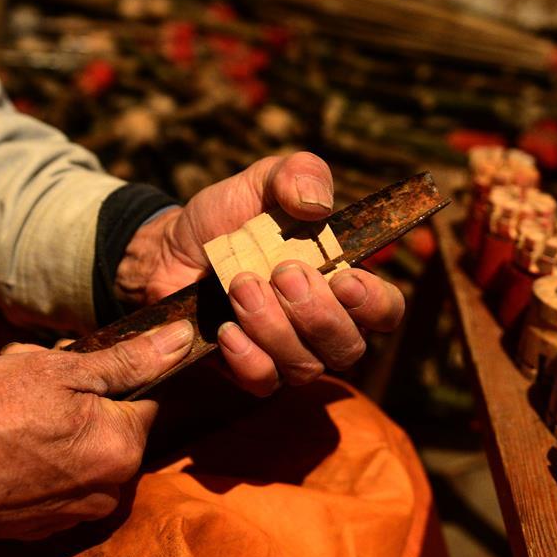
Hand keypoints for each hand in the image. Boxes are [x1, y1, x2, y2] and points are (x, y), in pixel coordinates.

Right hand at [0, 320, 193, 556]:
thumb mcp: (59, 369)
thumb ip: (129, 359)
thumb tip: (183, 339)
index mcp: (124, 446)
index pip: (146, 396)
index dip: (114, 374)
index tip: (78, 365)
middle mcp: (111, 489)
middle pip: (113, 424)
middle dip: (83, 400)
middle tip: (34, 386)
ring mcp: (77, 513)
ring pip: (84, 450)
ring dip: (61, 428)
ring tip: (12, 415)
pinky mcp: (44, 527)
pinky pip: (59, 479)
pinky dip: (41, 459)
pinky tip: (4, 446)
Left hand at [115, 152, 404, 395]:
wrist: (170, 248)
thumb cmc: (229, 217)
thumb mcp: (262, 181)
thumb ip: (297, 174)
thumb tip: (317, 202)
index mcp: (341, 281)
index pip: (385, 311)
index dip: (374, 303)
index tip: (343, 279)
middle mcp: (323, 326)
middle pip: (349, 347)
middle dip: (317, 313)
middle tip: (280, 272)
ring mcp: (288, 353)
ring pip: (306, 367)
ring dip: (274, 326)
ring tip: (239, 284)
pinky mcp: (249, 370)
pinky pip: (264, 382)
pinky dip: (247, 356)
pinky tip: (226, 327)